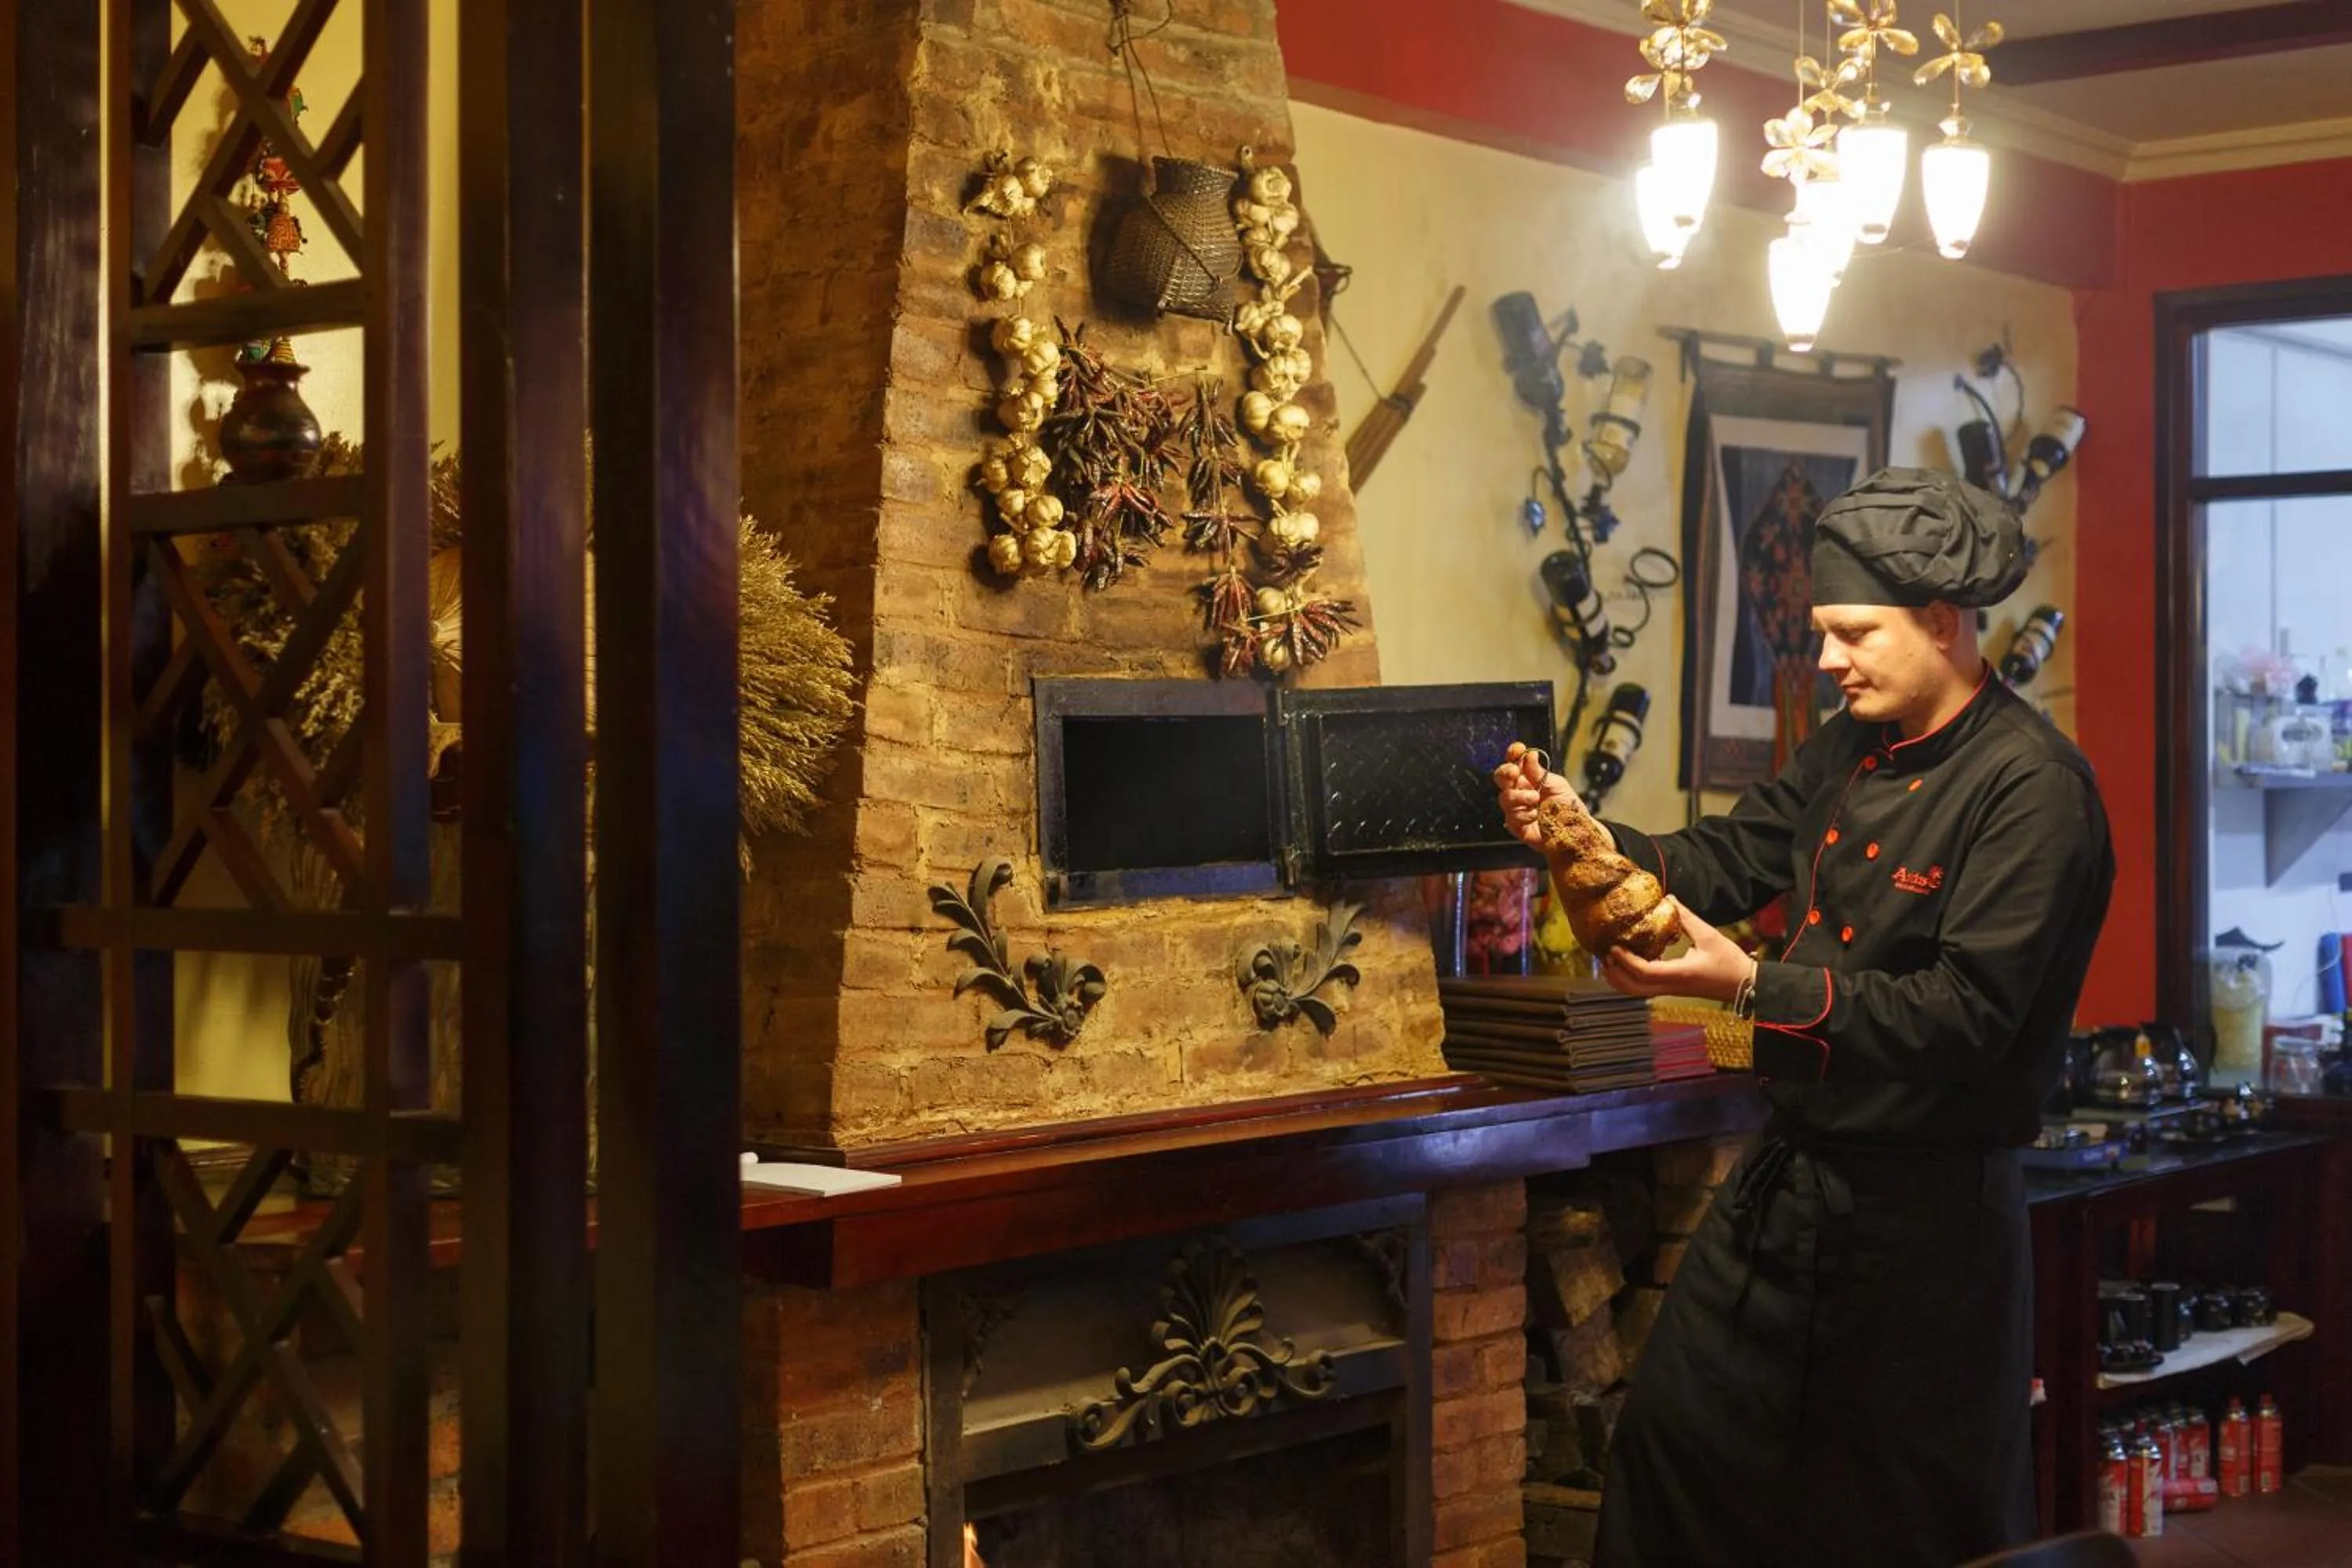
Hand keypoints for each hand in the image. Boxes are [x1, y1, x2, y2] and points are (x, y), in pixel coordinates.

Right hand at [1492, 741, 1582, 851]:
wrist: (1575, 831)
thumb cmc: (1568, 806)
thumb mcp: (1557, 785)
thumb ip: (1540, 773)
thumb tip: (1530, 755)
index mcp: (1528, 778)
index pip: (1514, 762)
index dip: (1513, 754)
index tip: (1519, 749)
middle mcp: (1519, 791)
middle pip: (1501, 777)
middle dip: (1505, 771)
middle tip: (1515, 772)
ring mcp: (1516, 809)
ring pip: (1504, 798)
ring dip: (1519, 796)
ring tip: (1535, 799)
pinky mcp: (1516, 826)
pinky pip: (1512, 817)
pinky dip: (1524, 815)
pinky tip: (1536, 816)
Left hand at [1600, 898, 1756, 1004]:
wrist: (1746, 985)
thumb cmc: (1729, 962)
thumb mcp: (1709, 936)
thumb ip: (1686, 918)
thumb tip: (1668, 900)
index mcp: (1678, 974)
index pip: (1643, 972)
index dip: (1625, 960)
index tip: (1613, 945)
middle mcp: (1670, 986)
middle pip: (1632, 988)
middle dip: (1614, 973)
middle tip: (1605, 953)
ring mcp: (1670, 990)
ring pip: (1636, 992)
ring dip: (1620, 978)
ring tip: (1611, 959)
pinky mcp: (1673, 989)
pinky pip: (1644, 989)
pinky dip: (1631, 979)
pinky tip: (1630, 963)